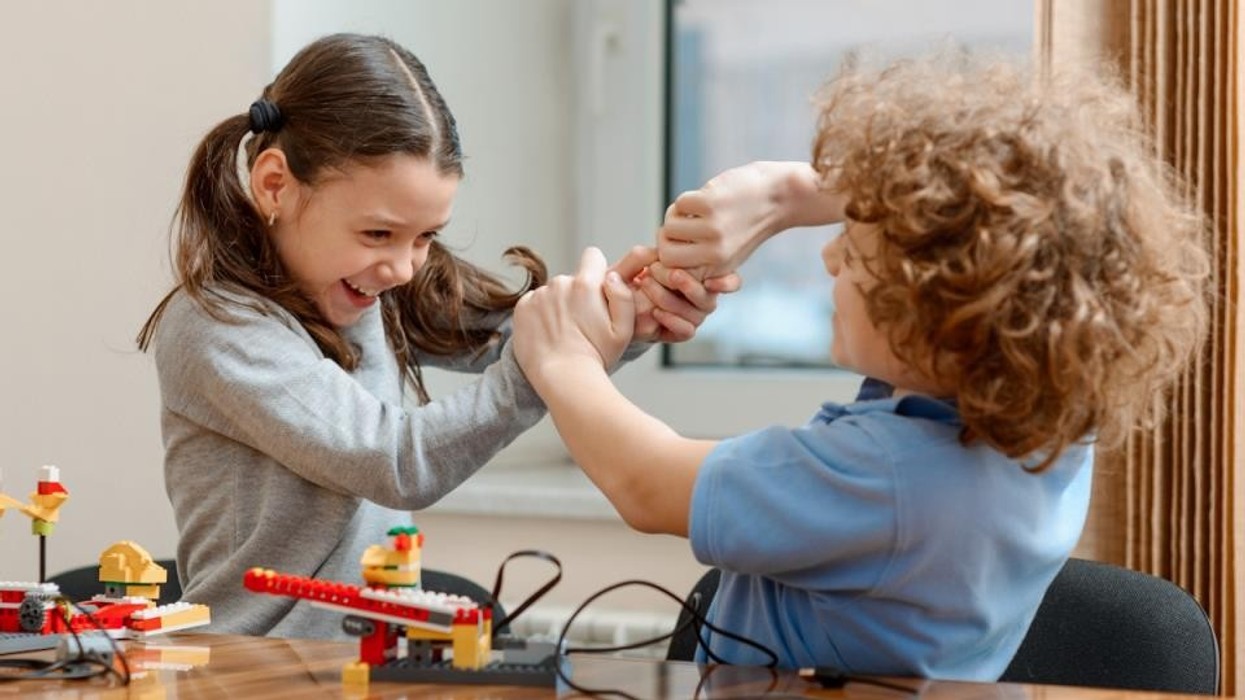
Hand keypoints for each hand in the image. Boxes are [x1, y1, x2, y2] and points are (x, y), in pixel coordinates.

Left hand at [514, 247, 634, 383]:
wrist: (563, 379)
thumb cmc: (596, 357)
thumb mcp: (624, 329)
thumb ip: (623, 295)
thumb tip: (612, 276)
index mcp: (586, 284)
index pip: (593, 256)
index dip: (597, 270)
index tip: (597, 289)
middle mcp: (560, 283)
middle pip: (572, 279)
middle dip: (578, 295)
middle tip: (581, 324)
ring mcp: (538, 295)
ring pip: (552, 293)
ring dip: (557, 306)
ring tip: (563, 334)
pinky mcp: (522, 308)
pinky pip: (534, 303)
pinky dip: (540, 315)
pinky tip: (547, 335)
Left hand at [610, 247, 741, 342]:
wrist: (620, 302)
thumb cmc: (634, 277)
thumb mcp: (639, 261)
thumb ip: (650, 254)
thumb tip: (663, 253)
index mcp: (702, 276)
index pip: (730, 281)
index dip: (727, 283)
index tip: (710, 281)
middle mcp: (702, 298)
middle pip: (709, 298)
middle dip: (688, 285)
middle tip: (670, 274)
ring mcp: (693, 316)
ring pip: (697, 314)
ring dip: (671, 299)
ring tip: (648, 285)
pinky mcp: (681, 332)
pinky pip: (686, 331)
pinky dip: (672, 320)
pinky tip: (656, 311)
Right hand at [658, 161, 841, 277]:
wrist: (779, 196)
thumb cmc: (749, 224)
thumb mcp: (729, 253)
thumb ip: (698, 262)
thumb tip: (658, 261)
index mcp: (717, 269)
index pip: (671, 271)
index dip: (666, 259)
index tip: (673, 246)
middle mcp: (714, 253)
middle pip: (665, 251)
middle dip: (667, 237)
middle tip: (680, 226)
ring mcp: (712, 228)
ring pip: (669, 226)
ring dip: (676, 215)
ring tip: (693, 211)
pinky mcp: (710, 203)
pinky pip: (679, 204)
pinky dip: (687, 199)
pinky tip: (704, 198)